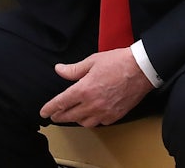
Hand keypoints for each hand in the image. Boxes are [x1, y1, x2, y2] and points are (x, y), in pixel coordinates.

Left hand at [39, 47, 154, 127]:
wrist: (141, 70)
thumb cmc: (118, 62)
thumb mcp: (92, 61)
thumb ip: (73, 69)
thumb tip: (59, 70)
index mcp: (84, 89)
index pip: (61, 102)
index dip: (50, 108)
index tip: (43, 111)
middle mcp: (92, 104)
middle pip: (70, 116)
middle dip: (59, 116)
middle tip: (54, 115)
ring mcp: (104, 112)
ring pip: (84, 122)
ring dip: (75, 119)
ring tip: (72, 114)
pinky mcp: (115, 116)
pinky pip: (99, 123)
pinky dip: (92, 120)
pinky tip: (90, 115)